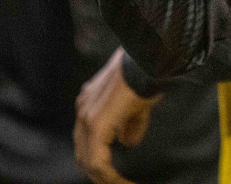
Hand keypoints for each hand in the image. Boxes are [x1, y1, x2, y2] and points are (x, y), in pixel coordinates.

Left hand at [75, 49, 159, 183]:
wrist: (148, 59)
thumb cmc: (146, 75)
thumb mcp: (136, 105)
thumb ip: (129, 126)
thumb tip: (127, 143)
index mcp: (89, 103)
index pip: (88, 141)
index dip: (100, 161)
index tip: (118, 175)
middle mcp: (83, 110)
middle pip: (84, 153)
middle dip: (100, 173)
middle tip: (120, 182)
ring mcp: (86, 116)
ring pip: (87, 159)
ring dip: (105, 176)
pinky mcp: (95, 123)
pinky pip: (96, 159)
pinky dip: (108, 174)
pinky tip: (120, 182)